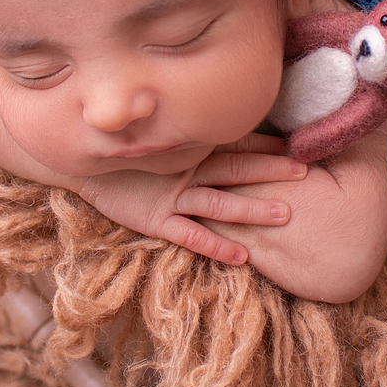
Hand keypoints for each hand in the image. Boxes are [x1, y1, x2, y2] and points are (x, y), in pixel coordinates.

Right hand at [78, 133, 306, 265]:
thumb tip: (228, 131)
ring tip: (283, 215)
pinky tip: (241, 256)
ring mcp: (172, 196)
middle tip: (305, 173)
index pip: (236, 144)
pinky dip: (216, 245)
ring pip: (219, 203)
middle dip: (270, 170)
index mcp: (191, 148)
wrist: (82, 165)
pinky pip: (191, 235)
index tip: (299, 148)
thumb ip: (194, 138)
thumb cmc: (126, 153)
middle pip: (235, 169)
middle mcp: (186, 170)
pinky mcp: (155, 220)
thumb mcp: (162, 139)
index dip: (267, 146)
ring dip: (251, 208)